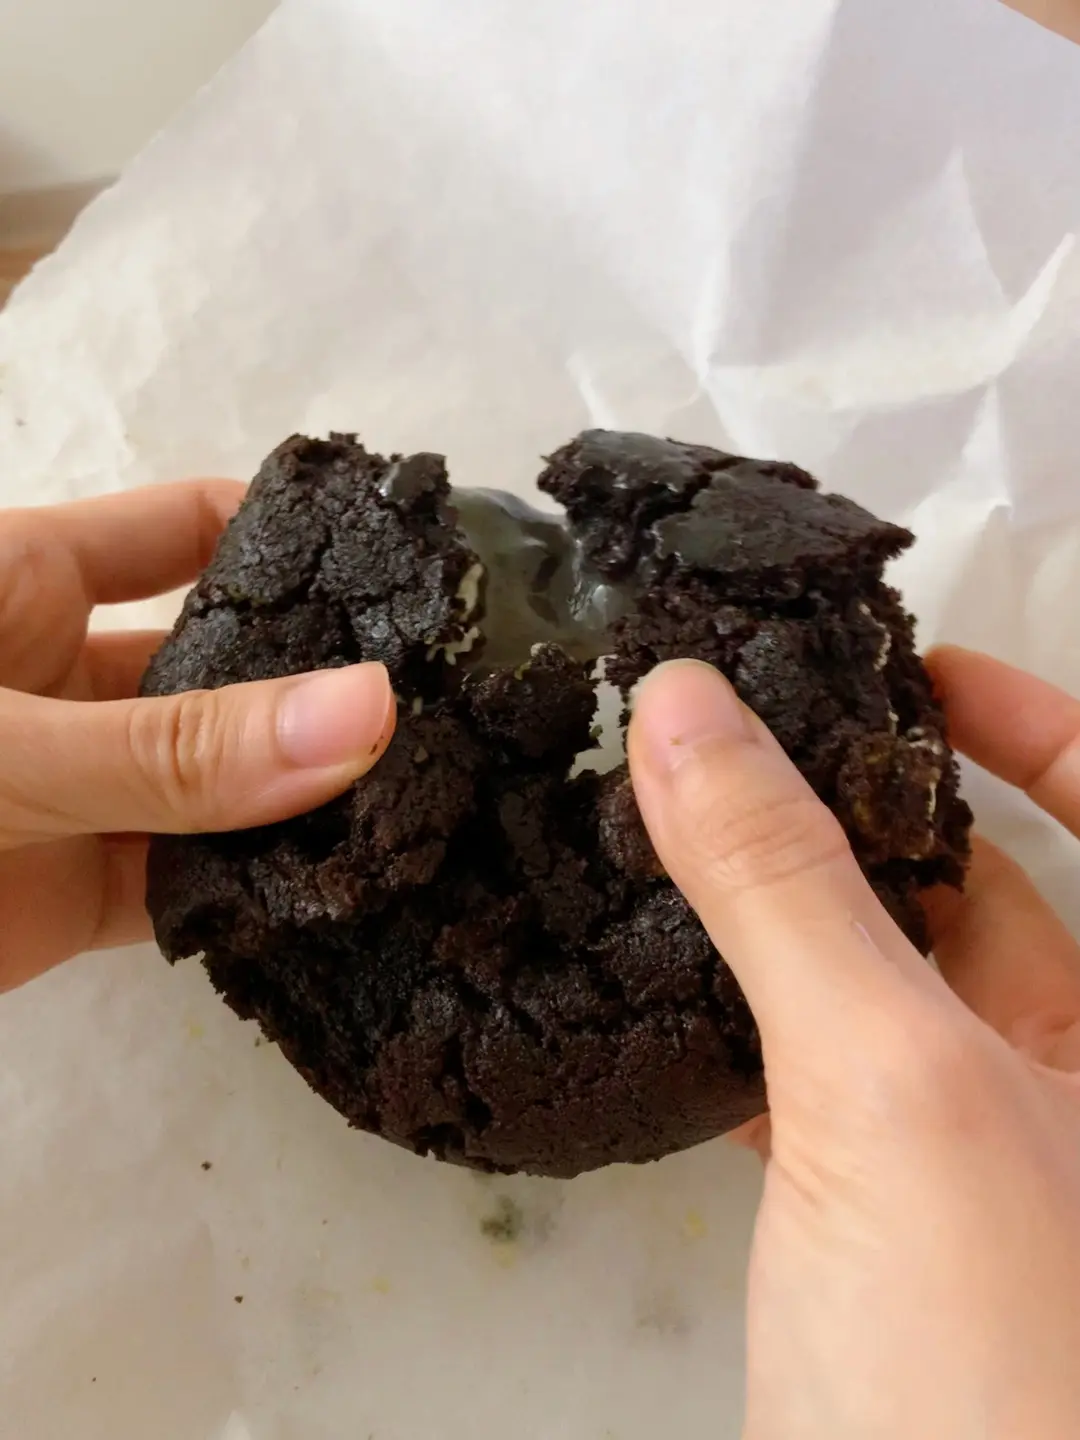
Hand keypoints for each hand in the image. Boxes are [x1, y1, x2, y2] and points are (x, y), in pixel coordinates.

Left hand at [0, 483, 394, 990]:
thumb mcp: (0, 744)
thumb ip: (176, 748)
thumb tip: (371, 713)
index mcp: (27, 578)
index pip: (195, 526)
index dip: (303, 535)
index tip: (425, 566)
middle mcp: (69, 676)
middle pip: (227, 667)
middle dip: (328, 688)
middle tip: (470, 710)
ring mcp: (78, 790)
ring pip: (222, 787)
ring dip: (305, 806)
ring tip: (443, 809)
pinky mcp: (74, 897)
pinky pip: (191, 889)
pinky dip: (258, 899)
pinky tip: (351, 902)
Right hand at [628, 649, 1079, 1438]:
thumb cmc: (995, 1385)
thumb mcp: (895, 1093)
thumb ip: (792, 889)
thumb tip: (689, 708)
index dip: (1038, 721)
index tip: (914, 663)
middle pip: (996, 893)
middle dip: (870, 804)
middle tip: (744, 722)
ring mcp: (990, 1164)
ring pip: (890, 988)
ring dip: (791, 909)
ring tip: (679, 816)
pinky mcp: (893, 1233)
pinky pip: (824, 1081)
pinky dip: (750, 1016)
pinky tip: (663, 975)